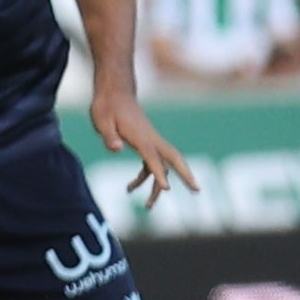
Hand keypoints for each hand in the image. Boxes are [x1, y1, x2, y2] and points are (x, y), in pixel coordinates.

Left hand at [88, 88, 196, 206]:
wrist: (114, 93)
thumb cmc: (107, 107)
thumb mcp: (102, 120)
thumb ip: (109, 136)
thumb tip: (116, 149)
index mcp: (142, 137)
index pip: (153, 159)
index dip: (159, 174)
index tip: (167, 190)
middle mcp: (151, 140)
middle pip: (174, 159)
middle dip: (186, 175)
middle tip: (197, 190)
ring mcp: (150, 142)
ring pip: (162, 165)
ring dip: (158, 186)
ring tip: (148, 206)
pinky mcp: (144, 143)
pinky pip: (150, 164)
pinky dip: (145, 177)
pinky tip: (130, 188)